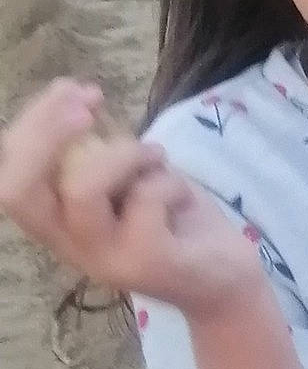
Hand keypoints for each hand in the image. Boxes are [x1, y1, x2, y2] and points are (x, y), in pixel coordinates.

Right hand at [0, 79, 261, 316]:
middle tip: (89, 102)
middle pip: (18, 190)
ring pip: (83, 190)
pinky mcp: (147, 263)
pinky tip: (183, 196)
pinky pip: (146, 199)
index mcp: (57, 222)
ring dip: (124, 154)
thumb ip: (93, 151)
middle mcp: (69, 244)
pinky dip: (170, 180)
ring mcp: (105, 258)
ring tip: (155, 156)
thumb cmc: (170, 220)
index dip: (30, 125)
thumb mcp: (124, 180)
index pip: (8, 177)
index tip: (69, 88)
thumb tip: (71, 94)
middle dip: (47, 132)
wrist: (225, 280)